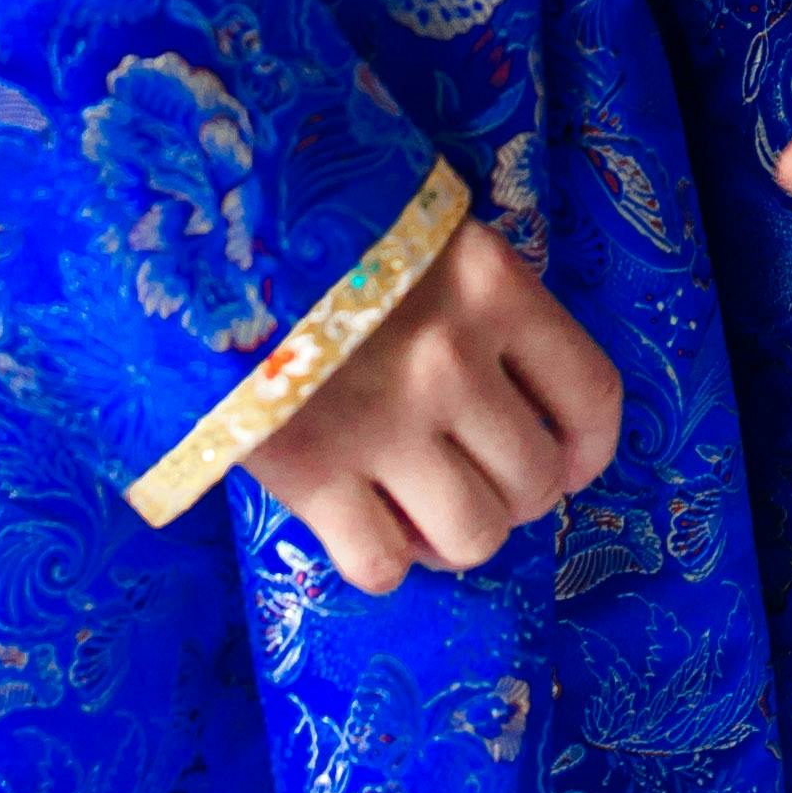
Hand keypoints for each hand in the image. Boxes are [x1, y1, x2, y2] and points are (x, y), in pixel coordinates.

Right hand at [240, 207, 620, 588]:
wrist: (200, 230)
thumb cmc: (322, 228)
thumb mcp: (424, 235)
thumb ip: (479, 304)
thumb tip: (517, 402)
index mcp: (492, 288)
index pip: (591, 396)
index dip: (589, 450)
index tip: (569, 463)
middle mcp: (451, 360)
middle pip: (535, 482)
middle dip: (514, 497)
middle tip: (474, 480)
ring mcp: (382, 422)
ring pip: (472, 535)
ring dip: (455, 539)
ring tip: (422, 513)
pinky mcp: (308, 471)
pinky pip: (380, 564)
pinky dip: (383, 562)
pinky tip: (365, 527)